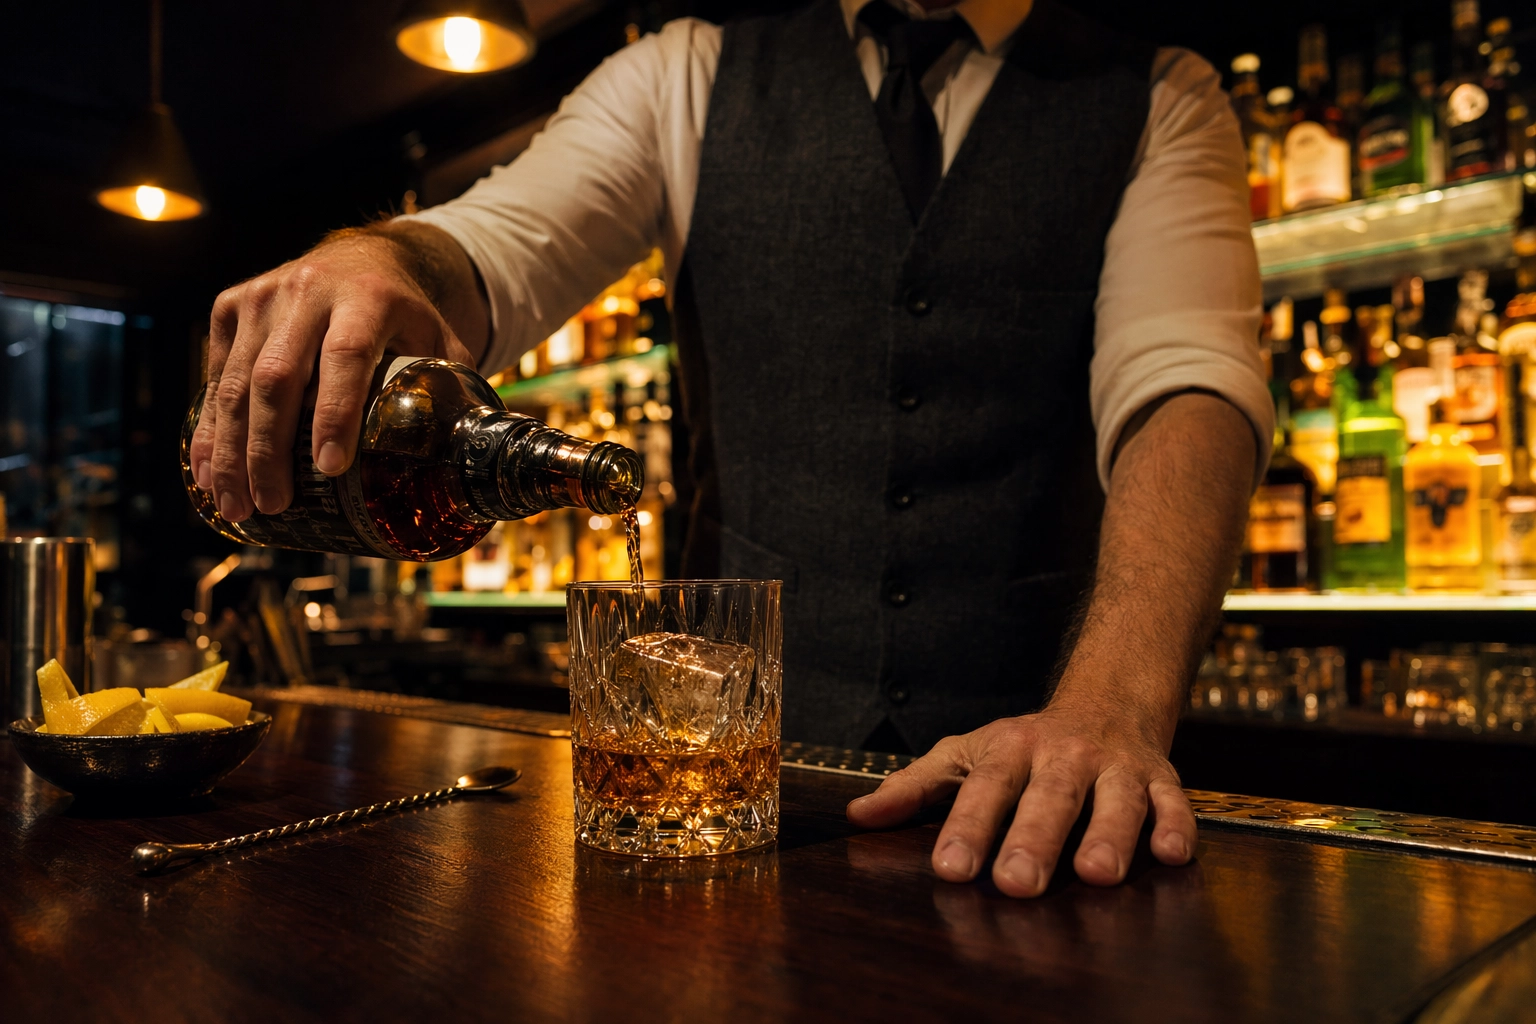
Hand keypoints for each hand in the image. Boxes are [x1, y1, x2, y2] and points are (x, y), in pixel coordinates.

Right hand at [189, 232, 472, 521]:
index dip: (335, 413)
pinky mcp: (230, 308)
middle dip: (270, 449)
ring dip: (232, 451)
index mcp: (368, 297)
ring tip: (239, 506)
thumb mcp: (438, 338)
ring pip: (237, 382)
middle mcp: (307, 291)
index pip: (346, 357)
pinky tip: (212, 475)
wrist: (362, 257)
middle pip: (277, 377)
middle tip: (275, 504)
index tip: (330, 468)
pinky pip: (215, 377)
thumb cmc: (405, 314)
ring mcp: (262, 297)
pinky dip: (211, 430)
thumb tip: (475, 458)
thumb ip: (454, 389)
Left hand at [845, 707, 1195, 896]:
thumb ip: (914, 789)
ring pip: (1115, 800)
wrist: (1107, 699)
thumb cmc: (1026, 744)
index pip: (985, 789)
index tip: (950, 868)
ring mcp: (1115, 768)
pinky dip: (1176, 826)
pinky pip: (1173, 802)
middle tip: (1015, 884)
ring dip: (1109, 835)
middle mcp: (1064, 756)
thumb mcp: (965, 754)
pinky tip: (1171, 854)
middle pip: (1049, 796)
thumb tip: (858, 817)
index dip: (968, 827)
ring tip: (1096, 875)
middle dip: (1034, 839)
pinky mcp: (1160, 780)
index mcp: (1011, 750)